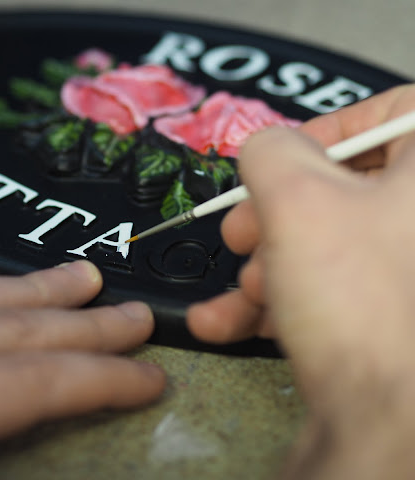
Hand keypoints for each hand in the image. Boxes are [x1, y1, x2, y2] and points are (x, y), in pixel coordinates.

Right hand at [187, 84, 414, 342]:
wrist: (385, 419)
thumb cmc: (363, 303)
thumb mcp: (295, 198)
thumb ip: (270, 150)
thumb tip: (264, 147)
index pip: (390, 115)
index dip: (324, 131)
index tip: (281, 164)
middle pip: (347, 189)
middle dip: (278, 215)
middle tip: (245, 233)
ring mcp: (411, 274)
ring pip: (329, 247)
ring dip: (270, 265)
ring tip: (249, 292)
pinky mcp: (393, 318)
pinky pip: (331, 291)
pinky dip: (279, 302)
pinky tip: (228, 320)